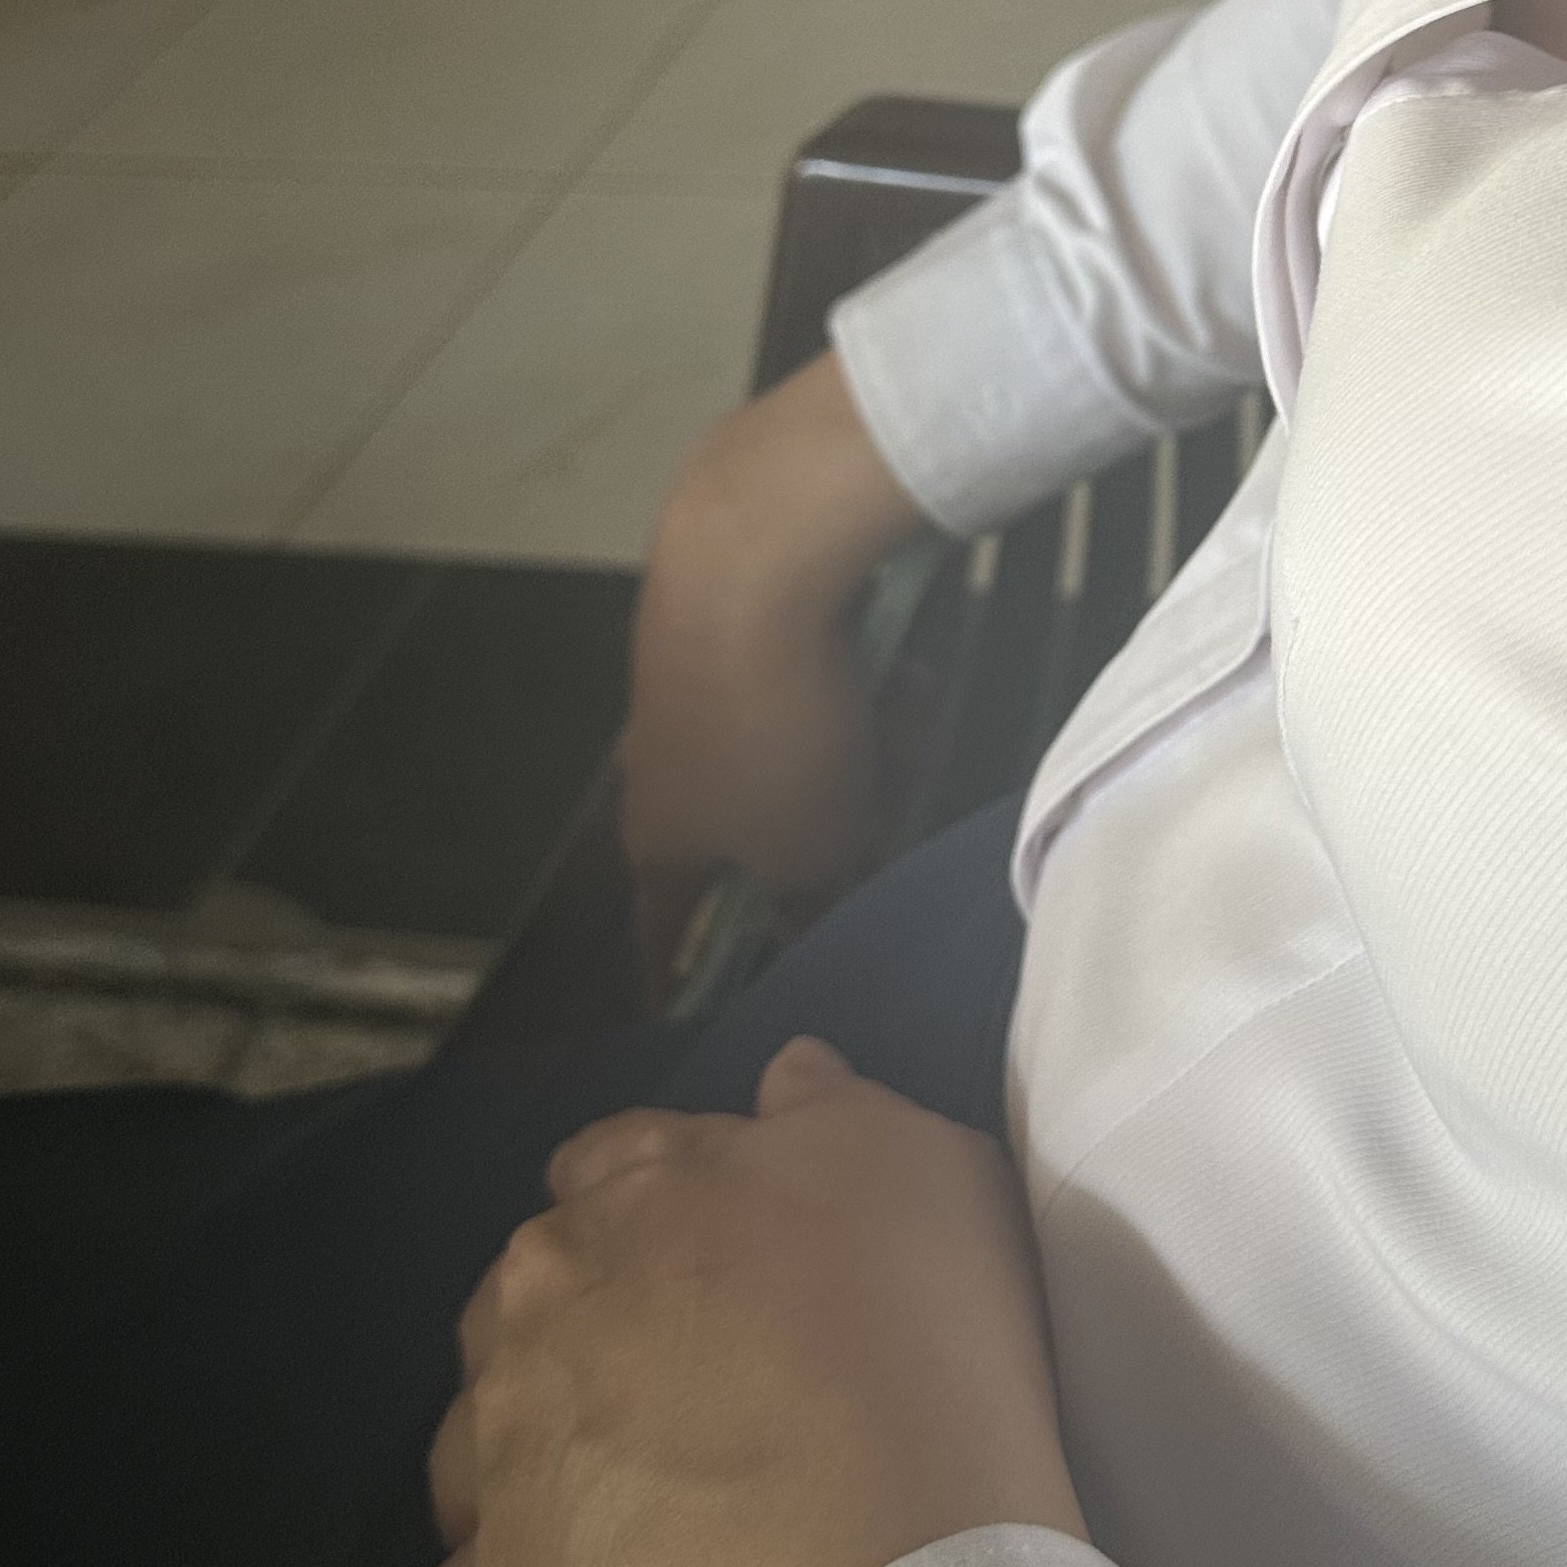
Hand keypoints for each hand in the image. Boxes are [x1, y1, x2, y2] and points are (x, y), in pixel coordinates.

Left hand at [421, 1037, 1085, 1566]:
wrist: (856, 1553)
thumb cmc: (907, 1341)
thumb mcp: (920, 1170)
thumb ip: (840, 1112)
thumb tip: (788, 1074)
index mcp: (647, 1187)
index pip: (613, 1158)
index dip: (652, 1199)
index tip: (695, 1244)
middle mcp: (549, 1292)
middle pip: (523, 1291)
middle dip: (568, 1325)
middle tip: (656, 1382)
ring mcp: (507, 1440)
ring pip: (470, 1437)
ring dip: (507, 1461)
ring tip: (575, 1512)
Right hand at [622, 353, 924, 951]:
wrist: (756, 554)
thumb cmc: (772, 729)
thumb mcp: (810, 846)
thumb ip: (807, 902)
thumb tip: (800, 933)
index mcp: (660, 837)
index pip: (666, 932)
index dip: (678, 976)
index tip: (678, 1012)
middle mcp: (667, 765)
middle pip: (771, 832)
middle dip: (850, 818)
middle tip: (891, 799)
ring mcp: (703, 688)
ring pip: (812, 755)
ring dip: (873, 746)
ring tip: (906, 713)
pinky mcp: (745, 625)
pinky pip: (822, 687)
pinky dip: (865, 686)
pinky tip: (900, 667)